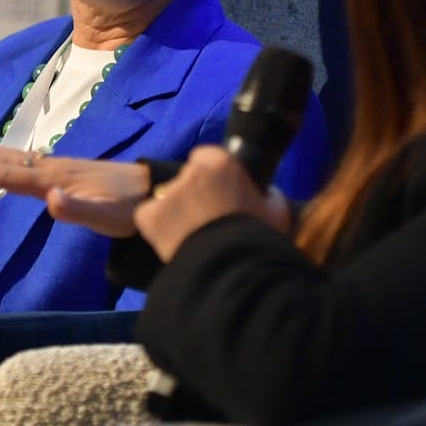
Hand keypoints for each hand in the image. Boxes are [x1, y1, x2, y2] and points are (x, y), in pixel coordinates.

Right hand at [0, 138, 150, 237]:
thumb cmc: (131, 209)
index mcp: (52, 179)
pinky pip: (21, 160)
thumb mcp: (106, 216)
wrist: (155, 191)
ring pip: (8, 156)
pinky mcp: (62, 170)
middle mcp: (49, 168)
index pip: (5, 174)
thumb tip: (49, 199)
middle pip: (0, 161)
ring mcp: (55, 167)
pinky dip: (1, 155)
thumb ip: (77, 209)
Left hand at [134, 145, 291, 261]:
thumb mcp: (277, 213)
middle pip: (189, 178)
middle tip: (209, 220)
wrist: (228, 267)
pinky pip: (150, 218)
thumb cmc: (256, 236)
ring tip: (193, 238)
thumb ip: (270, 196)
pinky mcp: (148, 216)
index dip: (214, 176)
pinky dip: (158, 228)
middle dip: (196, 194)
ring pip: (169, 199)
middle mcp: (189, 171)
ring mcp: (166, 193)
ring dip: (178, 212)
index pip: (208, 158)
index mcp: (220, 163)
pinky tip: (174, 243)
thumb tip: (267, 194)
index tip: (221, 194)